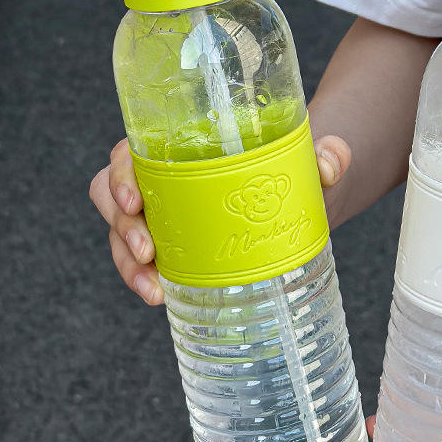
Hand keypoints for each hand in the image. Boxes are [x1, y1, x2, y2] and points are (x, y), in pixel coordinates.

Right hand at [88, 131, 351, 304]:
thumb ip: (327, 154)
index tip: (136, 200)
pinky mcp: (172, 244)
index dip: (121, 174)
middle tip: (148, 252)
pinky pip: (139, 260)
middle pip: (112, 194)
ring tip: (153, 288)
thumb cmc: (294, 168)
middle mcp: (161, 177)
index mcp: (180, 146)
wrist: (303, 196)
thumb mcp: (310, 158)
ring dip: (126, 262)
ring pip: (119, 231)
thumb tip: (330, 165)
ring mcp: (162, 213)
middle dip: (120, 226)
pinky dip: (142, 278)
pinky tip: (160, 295)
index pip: (130, 152)